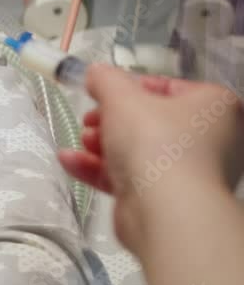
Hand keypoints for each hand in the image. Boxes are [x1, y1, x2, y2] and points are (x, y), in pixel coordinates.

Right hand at [58, 65, 241, 248]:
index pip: (170, 88)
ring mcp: (190, 174)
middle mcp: (211, 140)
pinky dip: (100, 169)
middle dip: (111, 120)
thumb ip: (105, 80)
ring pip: (139, 152)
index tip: (103, 92)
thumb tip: (95, 72)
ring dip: (102, 145)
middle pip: (150, 122)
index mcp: (214, 107)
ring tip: (82, 140)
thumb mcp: (122, 97)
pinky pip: (131, 178)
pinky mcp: (166, 201)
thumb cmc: (155, 142)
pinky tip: (70, 162)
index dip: (131, 87)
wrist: (166, 211)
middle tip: (90, 119)